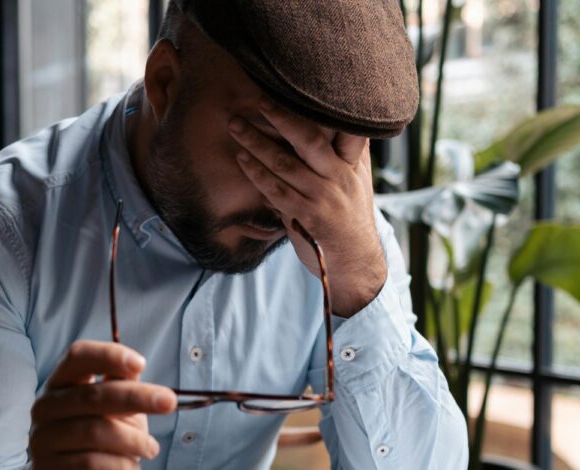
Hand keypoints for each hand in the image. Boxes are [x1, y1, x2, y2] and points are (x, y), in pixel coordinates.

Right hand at [30, 340, 176, 468]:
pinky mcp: (48, 468)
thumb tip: (134, 366)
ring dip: (133, 440)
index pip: (78, 356)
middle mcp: (46, 406)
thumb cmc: (101, 430)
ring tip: (151, 448)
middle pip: (93, 395)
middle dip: (137, 397)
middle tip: (169, 402)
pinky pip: (92, 463)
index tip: (141, 364)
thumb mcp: (113, 403)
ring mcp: (42, 438)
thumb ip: (120, 383)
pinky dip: (121, 465)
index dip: (109, 355)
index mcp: (61, 380)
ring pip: (95, 432)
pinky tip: (132, 466)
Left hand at [229, 99, 386, 316]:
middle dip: (280, 116)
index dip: (319, 106)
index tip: (294, 86)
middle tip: (256, 99)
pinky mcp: (308, 217)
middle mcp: (340, 176)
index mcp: (352, 164)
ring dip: (257, 143)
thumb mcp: (356, 183)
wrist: (356, 263)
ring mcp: (324, 197)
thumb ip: (342, 155)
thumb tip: (325, 124)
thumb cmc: (350, 219)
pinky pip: (276, 191)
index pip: (340, 127)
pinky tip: (242, 160)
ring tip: (236, 126)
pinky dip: (257, 174)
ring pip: (285, 164)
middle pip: (308, 138)